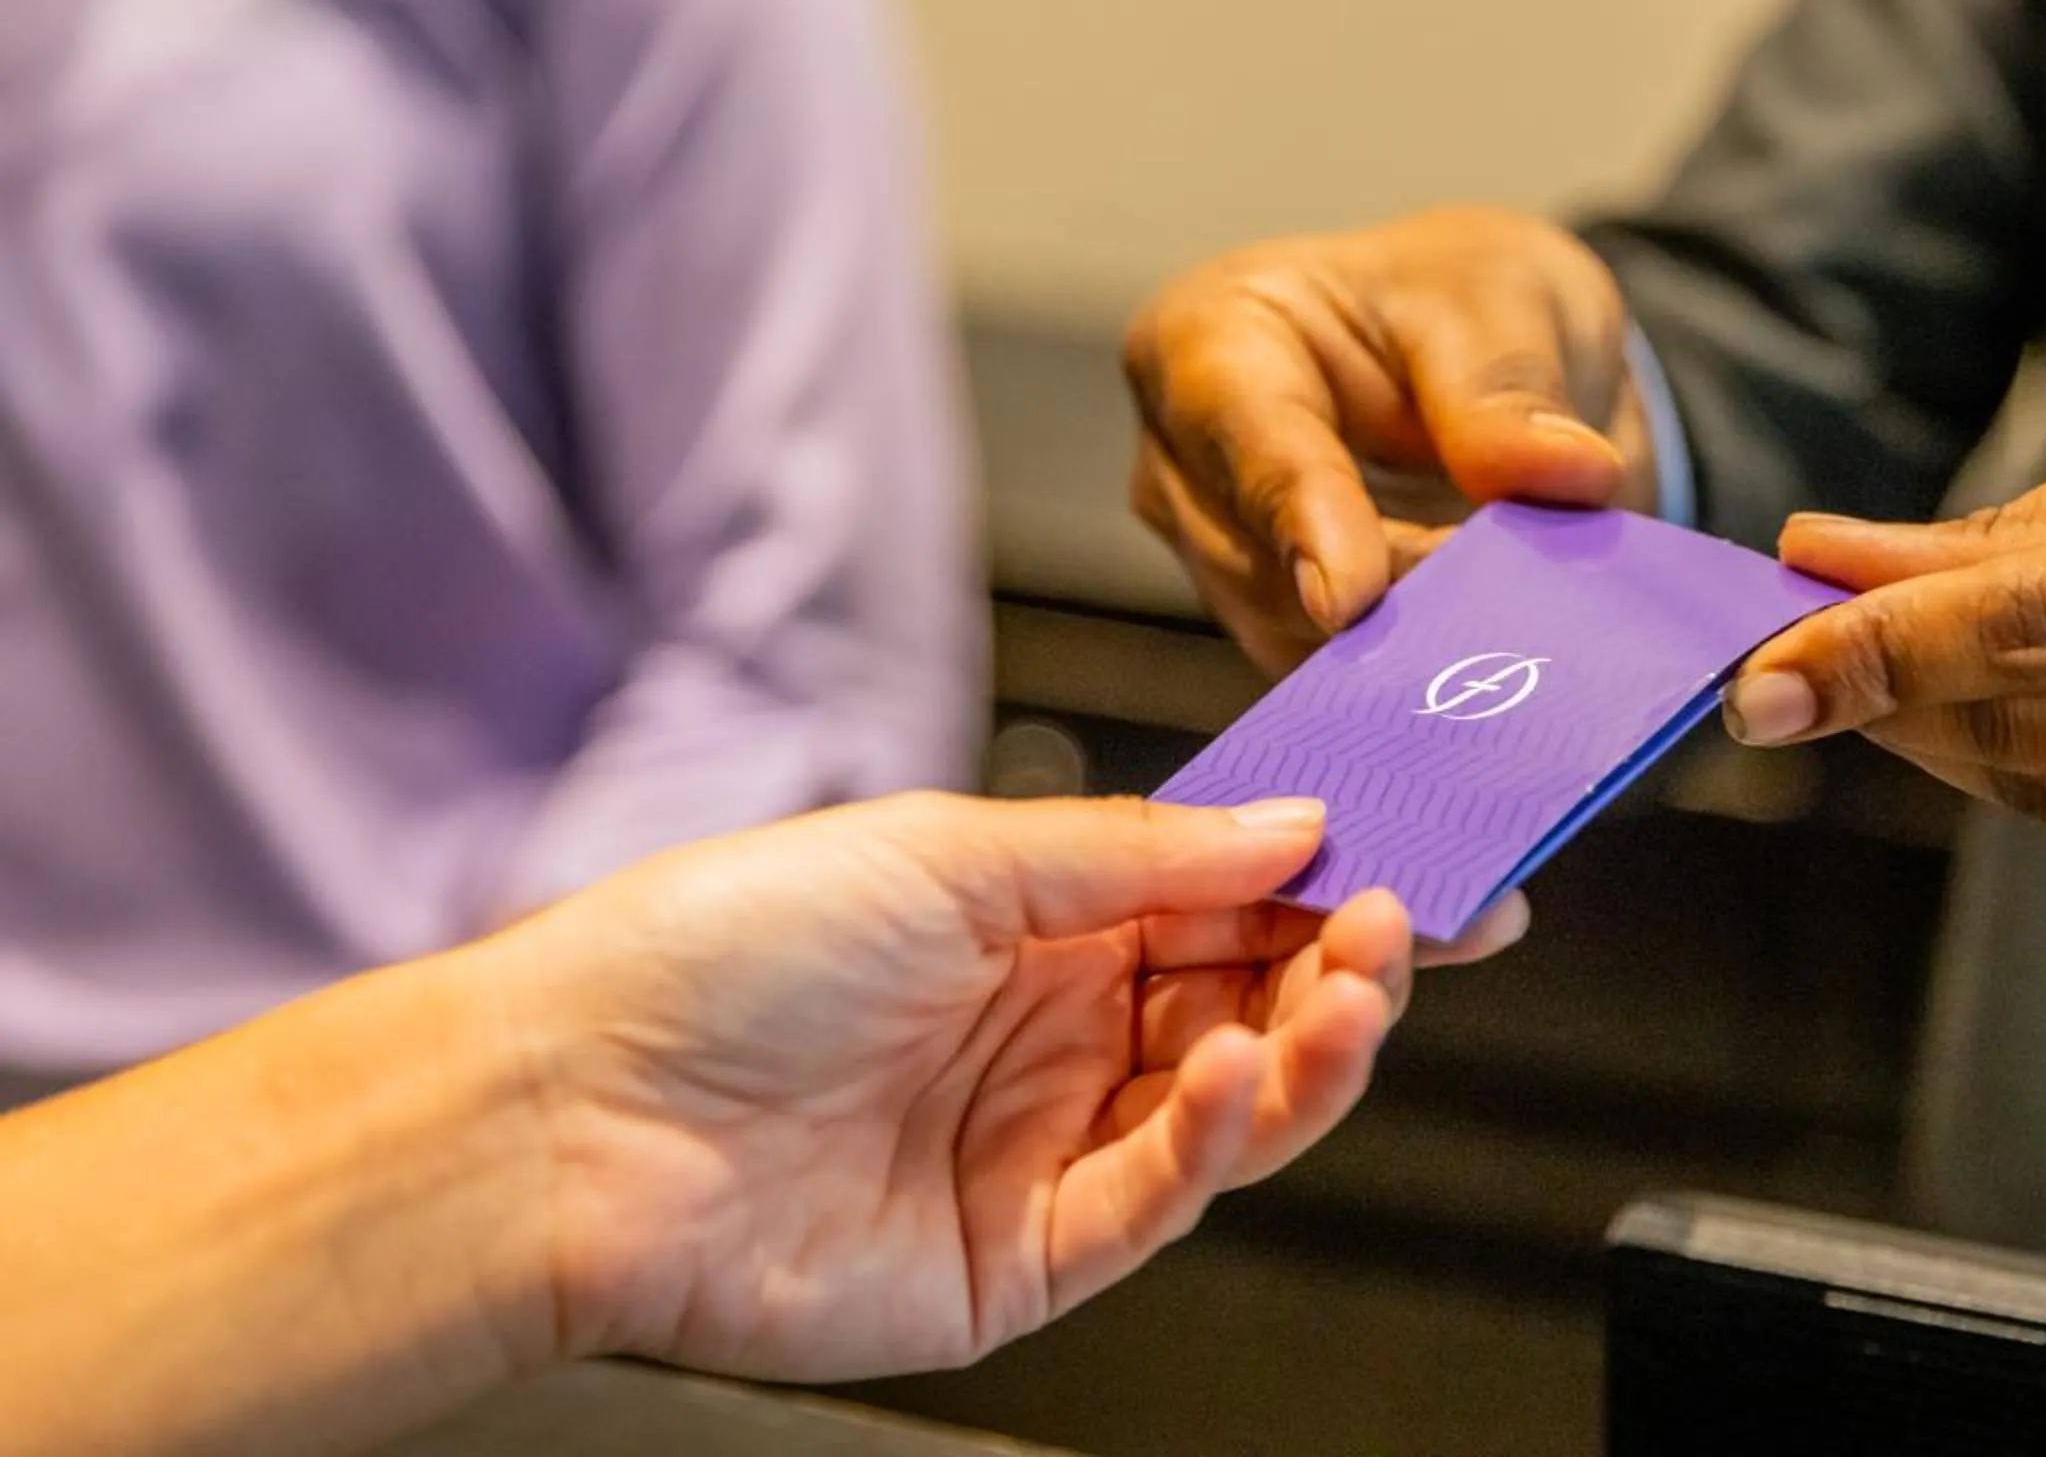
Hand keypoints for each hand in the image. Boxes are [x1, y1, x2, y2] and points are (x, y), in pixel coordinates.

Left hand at [491, 793, 1522, 1381]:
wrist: (575, 1116)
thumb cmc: (720, 954)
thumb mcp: (951, 852)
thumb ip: (1138, 854)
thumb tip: (1286, 827)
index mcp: (1039, 921)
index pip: (1227, 897)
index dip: (1332, 877)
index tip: (1430, 853)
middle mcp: (1053, 1033)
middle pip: (1250, 1002)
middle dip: (1345, 962)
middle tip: (1414, 924)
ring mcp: (1041, 1147)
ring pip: (1232, 1107)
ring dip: (1310, 1046)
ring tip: (1356, 986)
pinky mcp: (1021, 1257)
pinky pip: (1156, 1199)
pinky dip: (1211, 1137)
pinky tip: (1226, 1069)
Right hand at [1125, 209, 1657, 673]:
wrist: (1482, 352)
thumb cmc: (1463, 297)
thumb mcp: (1505, 297)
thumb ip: (1514, 385)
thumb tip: (1568, 474)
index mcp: (1209, 339)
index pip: (1244, 432)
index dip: (1299, 516)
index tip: (1349, 596)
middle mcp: (1185, 462)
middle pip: (1265, 561)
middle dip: (1390, 595)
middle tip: (1513, 607)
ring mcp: (1223, 558)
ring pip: (1300, 638)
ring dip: (1412, 643)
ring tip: (1518, 621)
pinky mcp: (1278, 631)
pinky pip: (1338, 682)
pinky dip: (1417, 675)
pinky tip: (1490, 661)